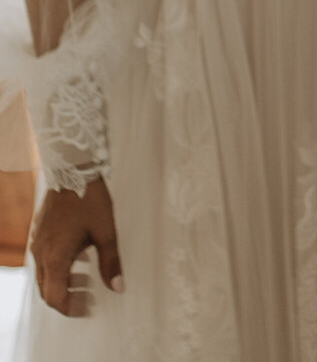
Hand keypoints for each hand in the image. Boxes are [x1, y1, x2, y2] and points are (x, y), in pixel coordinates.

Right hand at [31, 177, 122, 316]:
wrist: (72, 169)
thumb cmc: (89, 199)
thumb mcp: (105, 231)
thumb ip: (110, 262)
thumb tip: (118, 287)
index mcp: (55, 257)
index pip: (55, 298)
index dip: (70, 308)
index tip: (87, 308)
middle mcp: (41, 253)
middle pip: (47, 290)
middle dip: (66, 297)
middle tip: (88, 296)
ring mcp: (38, 242)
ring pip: (45, 275)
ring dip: (62, 282)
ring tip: (85, 278)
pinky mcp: (39, 232)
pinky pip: (44, 259)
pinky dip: (58, 266)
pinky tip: (78, 256)